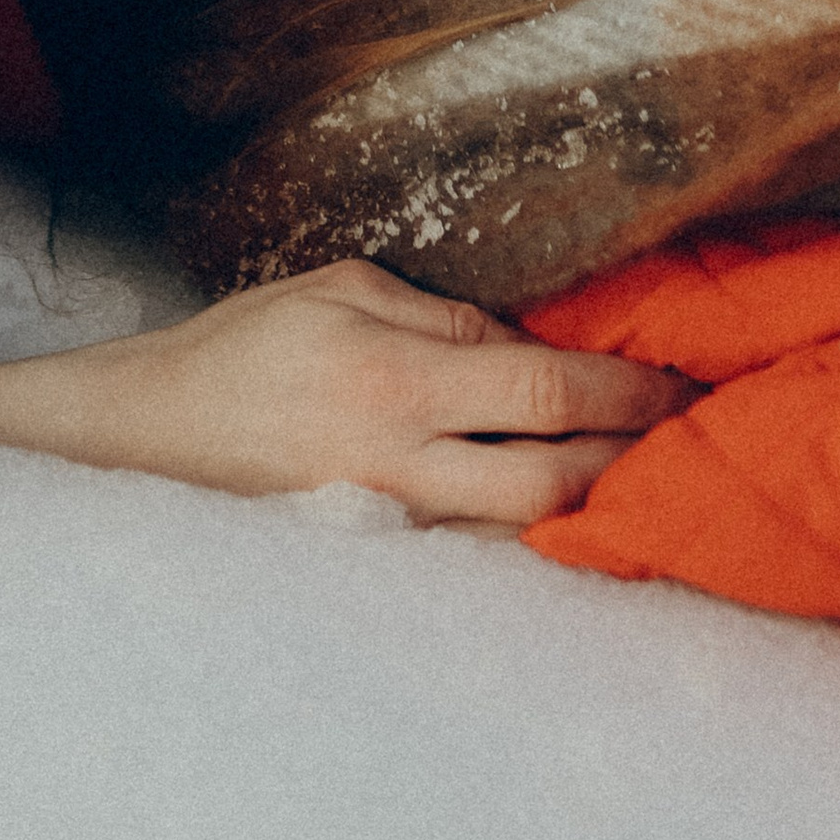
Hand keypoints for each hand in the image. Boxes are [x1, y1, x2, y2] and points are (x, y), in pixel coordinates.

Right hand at [0, 260, 696, 528]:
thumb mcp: (337, 288)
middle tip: (694, 438)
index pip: (545, 393)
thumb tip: (524, 348)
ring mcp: (387, 518)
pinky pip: (474, 547)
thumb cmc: (240, 346)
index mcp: (394, 377)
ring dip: (595, 506)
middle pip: (553, 481)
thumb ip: (440, 316)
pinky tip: (570, 514)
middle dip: (634, 461)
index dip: (627, 393)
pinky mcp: (374, 551)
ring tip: (653, 479)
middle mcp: (399, 460)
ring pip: (522, 529)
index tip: (683, 384)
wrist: (144, 434)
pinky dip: (531, 531)